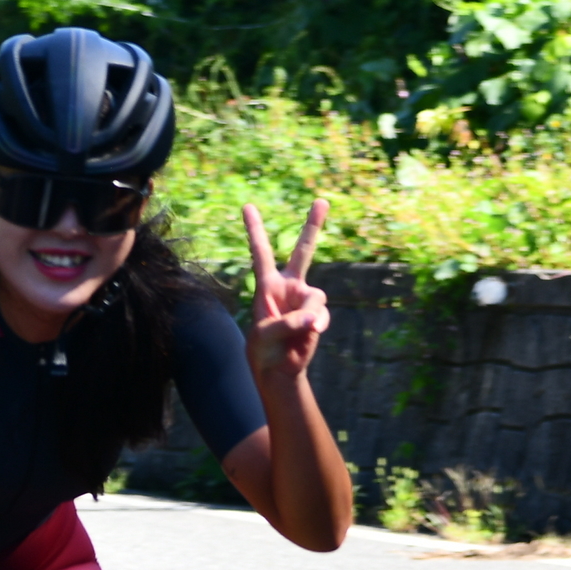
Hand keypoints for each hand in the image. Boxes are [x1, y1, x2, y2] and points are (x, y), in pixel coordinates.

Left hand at [239, 197, 331, 385]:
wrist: (279, 369)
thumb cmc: (264, 348)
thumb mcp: (265, 334)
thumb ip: (289, 322)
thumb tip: (315, 318)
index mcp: (267, 284)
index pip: (260, 252)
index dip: (255, 229)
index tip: (247, 205)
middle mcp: (289, 286)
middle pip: (304, 251)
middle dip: (313, 226)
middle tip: (322, 200)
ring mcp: (306, 299)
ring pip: (315, 296)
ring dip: (307, 314)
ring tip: (298, 330)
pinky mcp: (317, 314)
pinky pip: (321, 315)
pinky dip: (316, 325)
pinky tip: (310, 333)